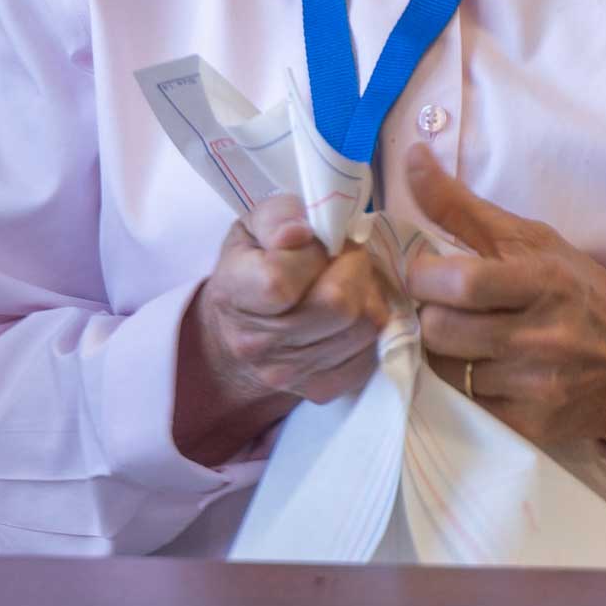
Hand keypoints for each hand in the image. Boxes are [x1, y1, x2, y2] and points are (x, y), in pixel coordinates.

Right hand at [174, 196, 394, 463]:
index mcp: (233, 295)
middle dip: (353, 268)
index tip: (310, 240)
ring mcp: (290, 374)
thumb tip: (299, 231)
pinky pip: (371, 352)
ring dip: (367, 294)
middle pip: (338, 305)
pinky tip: (349, 312)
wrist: (238, 330)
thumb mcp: (253, 227)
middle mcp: (257, 344)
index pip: (281, 281)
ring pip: (364, 326)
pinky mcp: (321, 389)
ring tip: (347, 281)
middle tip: (342, 256)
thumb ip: (276, 216)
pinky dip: (368, 325)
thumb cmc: (251, 265)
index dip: (310, 253)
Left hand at [401, 163, 605, 454]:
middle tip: (441, 306)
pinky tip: (478, 369)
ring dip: (441, 351)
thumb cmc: (574, 291)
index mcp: (541, 281)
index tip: (427, 271)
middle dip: (429, 314)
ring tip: (460, 336)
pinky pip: (464, 405)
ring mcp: (535, 386)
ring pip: (443, 369)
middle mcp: (539, 337)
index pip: (459, 282)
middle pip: (439, 329)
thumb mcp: (530, 239)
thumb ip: (461, 206)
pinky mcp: (529, 425)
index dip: (424, 275)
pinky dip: (461, 386)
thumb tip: (412, 156)